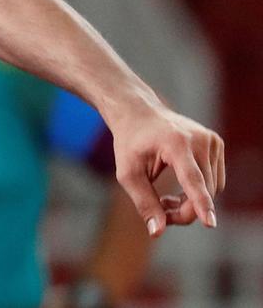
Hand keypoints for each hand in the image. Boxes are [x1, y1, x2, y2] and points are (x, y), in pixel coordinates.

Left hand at [109, 101, 224, 237]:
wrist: (138, 113)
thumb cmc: (130, 143)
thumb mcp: (128, 173)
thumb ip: (143, 202)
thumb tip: (157, 232)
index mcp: (176, 144)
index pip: (192, 179)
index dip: (200, 203)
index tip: (209, 222)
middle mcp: (199, 140)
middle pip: (203, 191)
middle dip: (185, 210)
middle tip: (161, 211)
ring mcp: (211, 140)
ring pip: (212, 189)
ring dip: (192, 202)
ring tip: (164, 199)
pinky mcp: (216, 144)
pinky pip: (215, 180)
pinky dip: (200, 191)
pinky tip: (179, 187)